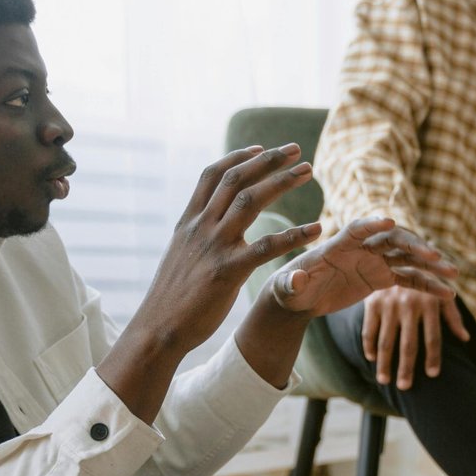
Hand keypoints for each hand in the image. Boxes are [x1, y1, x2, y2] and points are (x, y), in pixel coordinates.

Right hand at [134, 144, 320, 354]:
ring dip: (282, 182)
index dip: (238, 157)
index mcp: (189, 221)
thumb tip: (204, 222)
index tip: (261, 148)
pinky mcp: (228, 271)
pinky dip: (294, 235)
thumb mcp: (179, 254)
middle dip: (268, 160)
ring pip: (251, 201)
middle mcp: (201, 227)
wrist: (158, 328)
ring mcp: (214, 247)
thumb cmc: (171, 297)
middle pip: (236, 180)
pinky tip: (317, 229)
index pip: (212, 175)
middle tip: (296, 150)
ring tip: (308, 171)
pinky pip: (266, 247)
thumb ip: (195, 234)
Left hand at [269, 218, 457, 319]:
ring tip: (453, 274)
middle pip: (392, 241)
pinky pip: (409, 279)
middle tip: (434, 256)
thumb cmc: (290, 289)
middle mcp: (362, 248)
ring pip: (408, 259)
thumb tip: (297, 278)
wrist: (300, 297)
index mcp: (338, 244)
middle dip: (413, 246)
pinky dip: (427, 286)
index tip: (390, 222)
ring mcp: (375, 261)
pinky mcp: (382, 277)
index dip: (373, 224)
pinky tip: (447, 294)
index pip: (358, 229)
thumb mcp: (287, 288)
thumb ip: (292, 283)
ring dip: (430, 265)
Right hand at [362, 283, 470, 389]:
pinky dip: (369, 346)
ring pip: (386, 341)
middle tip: (405, 388)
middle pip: (409, 344)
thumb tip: (465, 339)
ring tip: (384, 381)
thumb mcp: (440, 292)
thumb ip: (452, 316)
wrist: (395, 252)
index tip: (432, 375)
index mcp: (429, 303)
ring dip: (384, 364)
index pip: (433, 338)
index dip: (434, 358)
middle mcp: (409, 304)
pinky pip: (369, 330)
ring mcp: (389, 304)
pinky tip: (372, 359)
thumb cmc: (424, 278)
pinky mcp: (372, 302)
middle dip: (407, 368)